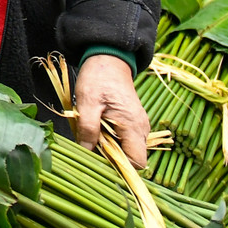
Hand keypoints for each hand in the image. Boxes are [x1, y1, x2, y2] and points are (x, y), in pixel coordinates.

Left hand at [75, 53, 150, 168]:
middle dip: (110, 158)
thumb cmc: (98, 78)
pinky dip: (109, 139)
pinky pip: (123, 139)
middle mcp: (141, 129)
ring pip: (126, 149)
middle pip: (131, 158)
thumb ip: (88, 128)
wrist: (108, 60)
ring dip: (108, 148)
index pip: (137, 162)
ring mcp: (138, 126)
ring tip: (91, 134)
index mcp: (133, 126)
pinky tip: (96, 128)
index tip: (99, 161)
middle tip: (90, 145)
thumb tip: (86, 151)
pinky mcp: (131, 122)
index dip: (119, 167)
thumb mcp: (87, 102)